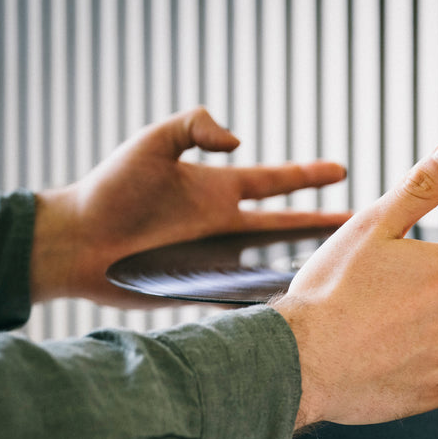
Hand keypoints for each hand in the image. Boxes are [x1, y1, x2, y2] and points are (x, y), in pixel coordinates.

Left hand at [30, 107, 351, 304]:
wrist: (75, 239)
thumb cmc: (110, 188)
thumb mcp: (153, 142)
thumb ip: (194, 127)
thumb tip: (239, 142)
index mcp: (216, 189)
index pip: (273, 182)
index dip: (307, 176)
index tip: (341, 171)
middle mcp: (222, 225)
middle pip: (285, 226)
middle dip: (323, 225)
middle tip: (362, 225)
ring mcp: (215, 259)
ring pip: (271, 264)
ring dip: (303, 267)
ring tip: (339, 275)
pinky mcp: (200, 289)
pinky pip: (245, 297)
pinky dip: (270, 303)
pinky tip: (298, 311)